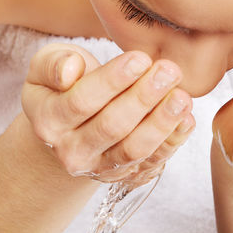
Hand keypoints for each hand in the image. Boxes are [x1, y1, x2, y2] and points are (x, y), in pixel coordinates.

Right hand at [21, 43, 194, 185]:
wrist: (65, 130)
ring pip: (134, 150)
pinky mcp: (125, 174)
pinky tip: (187, 118)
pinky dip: (172, 141)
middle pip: (112, 126)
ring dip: (161, 123)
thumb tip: (71, 70)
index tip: (140, 58)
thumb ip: (53, 64)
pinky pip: (152, 161)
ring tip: (182, 97)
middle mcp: (71, 151)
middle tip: (168, 71)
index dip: (113, 81)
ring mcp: (99, 167)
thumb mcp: (45, 68)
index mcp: (48, 121)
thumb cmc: (60, 87)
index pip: (82, 101)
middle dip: (143, 98)